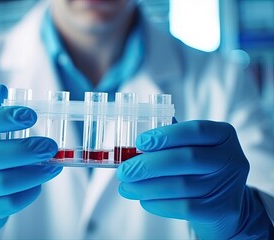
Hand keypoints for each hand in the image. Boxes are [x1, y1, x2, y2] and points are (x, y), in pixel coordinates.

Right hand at [0, 85, 61, 238]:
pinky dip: (29, 192)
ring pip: (3, 183)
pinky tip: (39, 183)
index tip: (31, 115)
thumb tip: (2, 88)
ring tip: (53, 165)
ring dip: (35, 173)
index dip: (3, 117)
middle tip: (51, 146)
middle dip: (26, 150)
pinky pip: (8, 203)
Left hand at [117, 120, 272, 238]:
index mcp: (223, 135)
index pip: (194, 130)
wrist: (224, 207)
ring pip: (181, 185)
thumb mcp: (193, 149)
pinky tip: (144, 200)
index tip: (139, 142)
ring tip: (127, 188)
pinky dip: (159, 203)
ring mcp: (229, 185)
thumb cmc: (200, 171)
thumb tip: (133, 145)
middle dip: (148, 165)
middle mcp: (231, 157)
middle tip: (124, 172)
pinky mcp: (222, 210)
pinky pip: (184, 207)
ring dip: (146, 187)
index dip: (165, 135)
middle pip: (186, 158)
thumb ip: (171, 141)